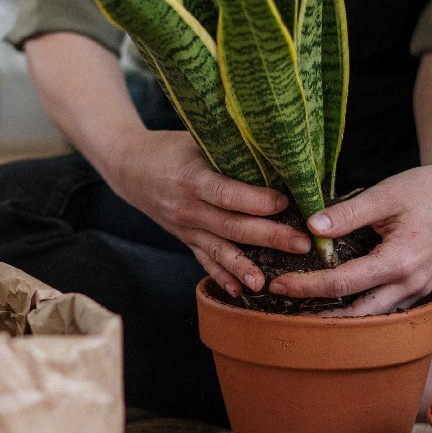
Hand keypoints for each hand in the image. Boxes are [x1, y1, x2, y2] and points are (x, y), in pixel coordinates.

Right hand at [103, 129, 312, 296]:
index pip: (227, 194)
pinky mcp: (185, 239)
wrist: (129, 168)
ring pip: (219, 250)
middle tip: (302, 244)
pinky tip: (240, 292)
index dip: (256, 201)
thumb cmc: (170, 148)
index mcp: (191, 178)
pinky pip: (204, 261)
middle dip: (269, 237)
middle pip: (231, 226)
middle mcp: (187, 207)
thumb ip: (229, 149)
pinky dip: (221, 277)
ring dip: (245, 267)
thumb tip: (275, 153)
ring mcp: (185, 228)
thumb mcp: (195, 140)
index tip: (286, 203)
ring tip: (268, 282)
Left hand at [267, 150, 431, 314]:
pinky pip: (384, 306)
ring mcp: (418, 289)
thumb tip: (310, 228)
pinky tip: (334, 300)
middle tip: (283, 306)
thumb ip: (347, 213)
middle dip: (319, 313)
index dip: (308, 286)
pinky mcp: (418, 287)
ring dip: (339, 316)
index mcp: (402, 261)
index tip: (278, 284)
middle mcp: (412, 284)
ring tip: (303, 310)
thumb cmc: (427, 189)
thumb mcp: (385, 194)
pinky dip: (358, 307)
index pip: (344, 283)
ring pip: (373, 316)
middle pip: (357, 312)